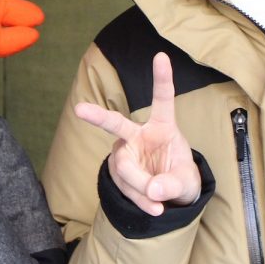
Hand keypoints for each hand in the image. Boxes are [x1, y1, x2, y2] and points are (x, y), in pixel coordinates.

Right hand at [75, 52, 199, 216]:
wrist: (168, 198)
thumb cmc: (179, 179)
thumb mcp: (185, 183)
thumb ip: (172, 185)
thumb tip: (152, 190)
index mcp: (163, 127)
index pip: (162, 100)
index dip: (162, 79)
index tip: (162, 56)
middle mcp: (138, 134)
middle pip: (117, 125)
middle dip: (97, 117)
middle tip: (79, 109)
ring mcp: (124, 151)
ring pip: (124, 169)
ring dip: (141, 190)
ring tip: (158, 205)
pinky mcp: (116, 168)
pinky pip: (123, 185)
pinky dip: (138, 200)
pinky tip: (152, 208)